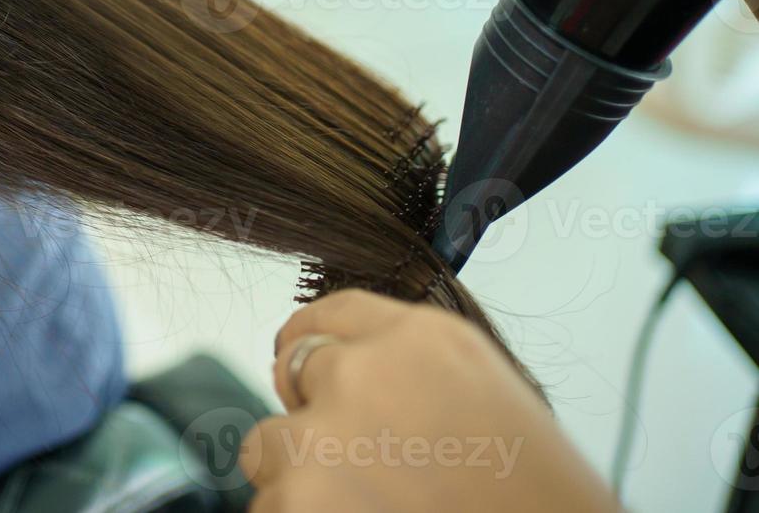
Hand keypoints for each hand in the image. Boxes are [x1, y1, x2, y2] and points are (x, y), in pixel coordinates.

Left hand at [239, 290, 619, 512]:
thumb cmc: (543, 506)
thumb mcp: (496, 410)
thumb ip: (417, 382)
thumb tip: (362, 390)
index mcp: (426, 342)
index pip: (332, 316)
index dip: (319, 350)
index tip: (311, 372)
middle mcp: (364, 374)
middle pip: (294, 375)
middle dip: (314, 418)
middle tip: (360, 469)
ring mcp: (321, 438)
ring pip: (269, 448)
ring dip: (299, 482)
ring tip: (368, 511)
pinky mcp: (294, 500)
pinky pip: (267, 506)